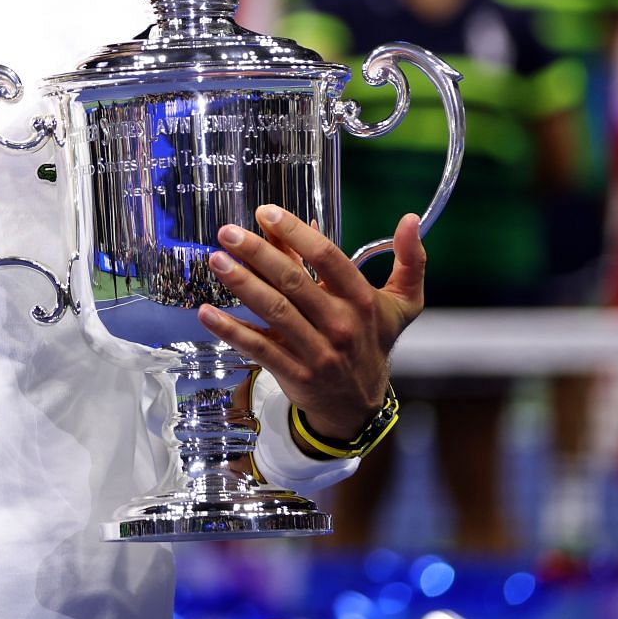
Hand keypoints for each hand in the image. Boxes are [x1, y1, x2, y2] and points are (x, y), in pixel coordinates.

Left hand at [199, 204, 424, 442]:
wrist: (360, 406)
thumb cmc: (375, 342)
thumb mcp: (403, 303)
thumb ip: (410, 260)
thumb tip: (410, 220)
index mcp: (361, 300)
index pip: (327, 258)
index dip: (296, 233)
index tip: (267, 213)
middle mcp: (340, 324)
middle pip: (294, 282)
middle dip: (258, 253)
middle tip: (228, 232)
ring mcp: (316, 351)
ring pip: (274, 311)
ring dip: (241, 284)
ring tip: (216, 260)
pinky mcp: (294, 373)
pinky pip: (258, 347)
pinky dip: (231, 330)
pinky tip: (207, 312)